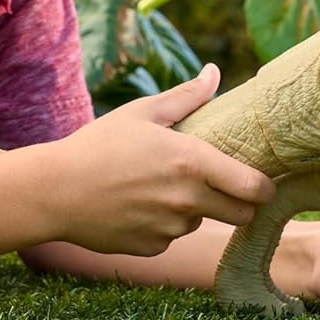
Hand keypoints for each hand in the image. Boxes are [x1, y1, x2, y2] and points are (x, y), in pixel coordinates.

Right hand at [48, 64, 275, 255]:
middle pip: (242, 214)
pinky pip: (172, 237)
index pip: (255, 188)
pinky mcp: (151, 248)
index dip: (265, 187)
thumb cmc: (99, 145)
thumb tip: (215, 71)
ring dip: (194, 210)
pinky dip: (164, 225)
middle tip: (223, 186)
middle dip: (240, 203)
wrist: (53, 191)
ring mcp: (170, 229)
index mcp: (193, 162)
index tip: (264, 182)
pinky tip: (138, 206)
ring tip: (160, 187)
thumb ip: (188, 96)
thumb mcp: (143, 112)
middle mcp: (188, 201)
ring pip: (202, 223)